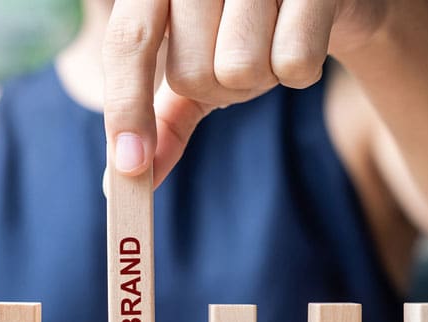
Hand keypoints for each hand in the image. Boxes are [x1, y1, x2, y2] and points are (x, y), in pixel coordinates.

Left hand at [102, 0, 390, 186]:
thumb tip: (121, 183)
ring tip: (273, 45)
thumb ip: (160, 120)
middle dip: (220, 88)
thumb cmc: (251, 31)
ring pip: (239, 68)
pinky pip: (293, 61)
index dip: (126, 107)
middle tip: (241, 60)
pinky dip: (301, 72)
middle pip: (190, 72)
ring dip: (261, 78)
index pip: (127, 42)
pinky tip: (307, 40)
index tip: (131, 167)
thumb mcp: (198, 70)